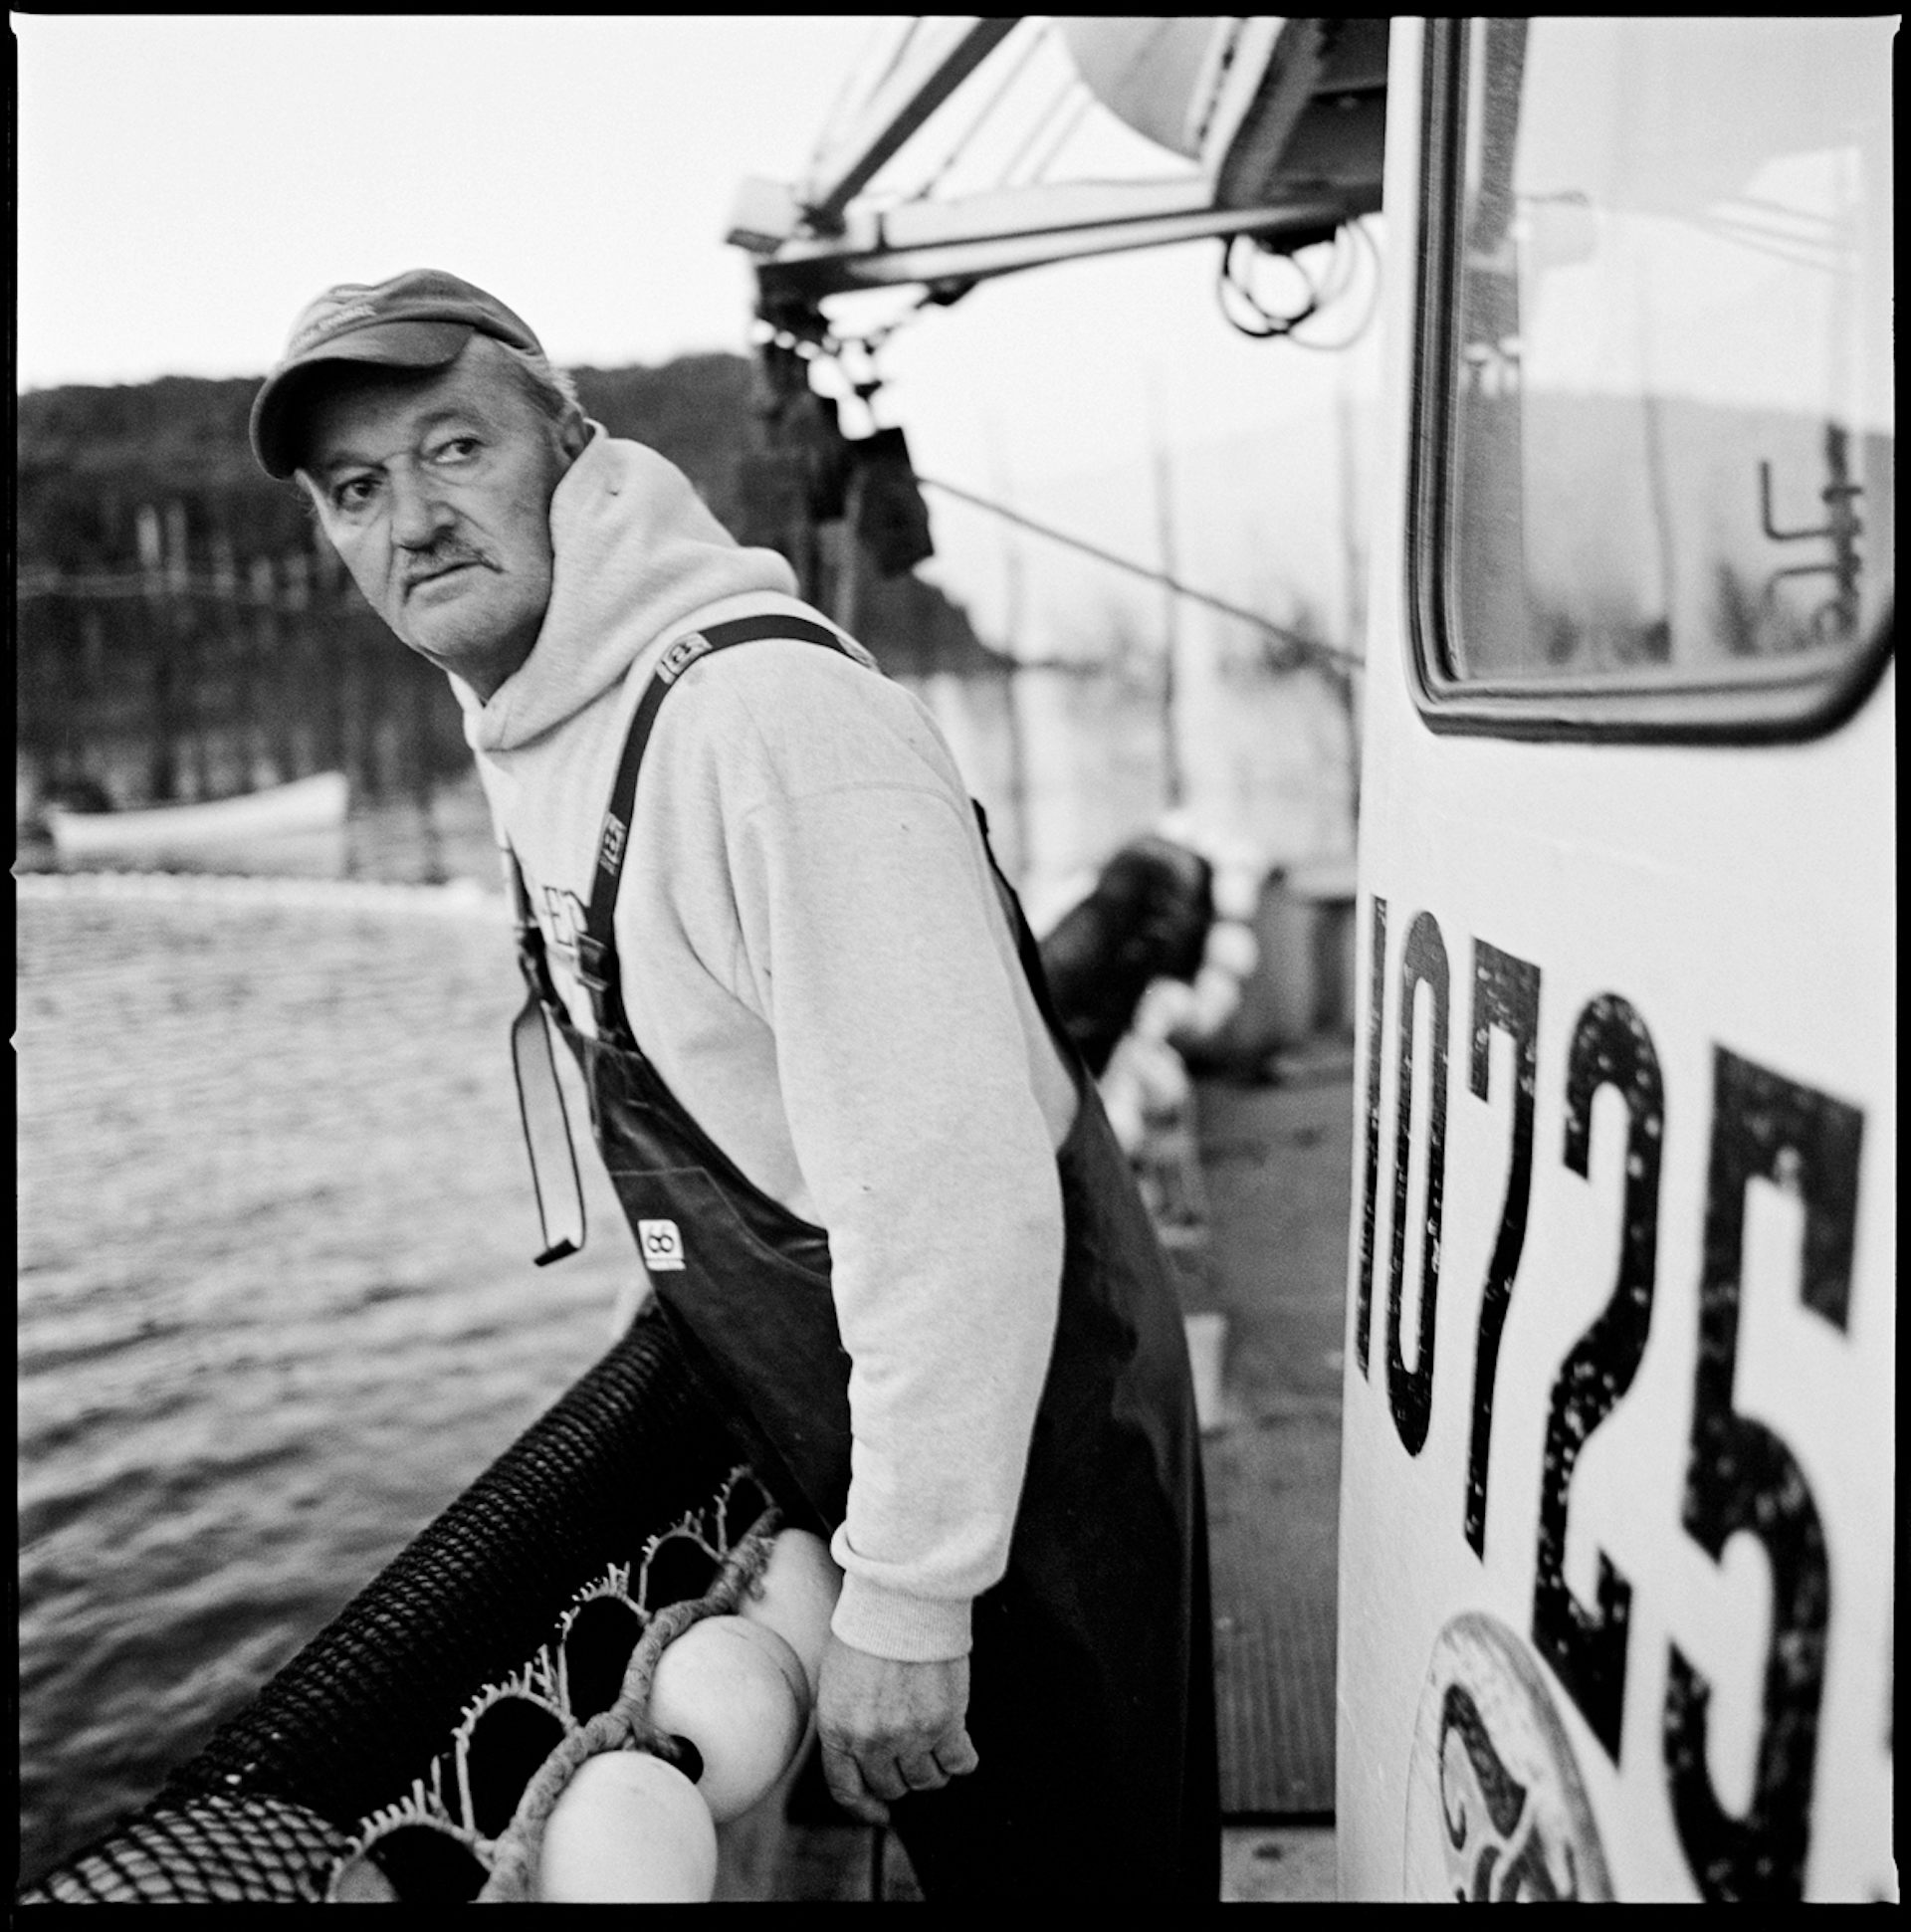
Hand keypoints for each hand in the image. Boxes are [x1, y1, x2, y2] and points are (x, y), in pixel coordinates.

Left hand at [816, 1635, 979, 1825]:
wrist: (900, 1601)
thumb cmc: (867, 1629)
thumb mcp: (836, 1680)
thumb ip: (845, 1720)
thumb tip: (860, 1752)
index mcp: (837, 1729)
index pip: (846, 1790)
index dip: (864, 1809)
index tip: (880, 1812)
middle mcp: (871, 1740)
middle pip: (891, 1787)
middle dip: (900, 1777)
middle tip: (910, 1758)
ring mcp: (909, 1736)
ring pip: (926, 1781)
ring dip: (932, 1769)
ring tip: (936, 1747)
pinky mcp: (945, 1724)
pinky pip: (959, 1763)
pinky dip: (962, 1759)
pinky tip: (960, 1746)